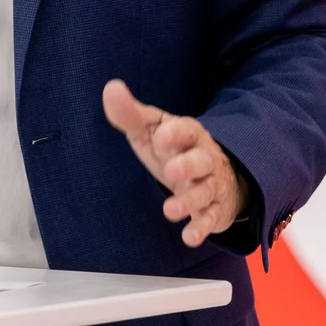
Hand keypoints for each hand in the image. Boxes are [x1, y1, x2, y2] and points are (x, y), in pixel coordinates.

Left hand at [102, 79, 248, 247]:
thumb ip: (131, 114)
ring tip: (169, 211)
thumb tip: (111, 88)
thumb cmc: (173, 148)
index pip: (187, 130)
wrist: (212, 173)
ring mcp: (211, 185)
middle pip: (202, 161)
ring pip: (205, 192)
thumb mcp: (151, 130)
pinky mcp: (214, 209)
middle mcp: (205, 158)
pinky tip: (189, 237)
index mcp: (189, 134)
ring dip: (189, 201)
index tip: (162, 136)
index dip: (176, 132)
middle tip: (171, 170)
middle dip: (188, 165)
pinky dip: (201, 228)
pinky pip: (211, 218)